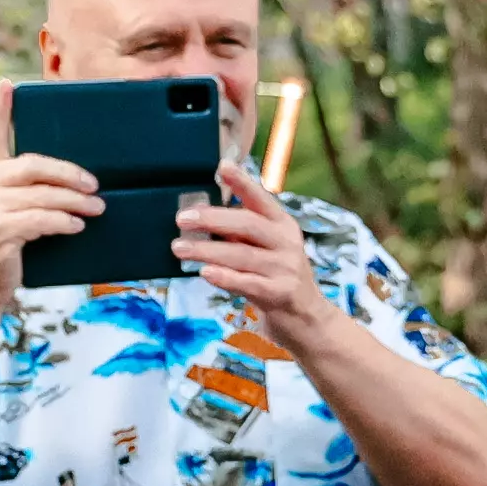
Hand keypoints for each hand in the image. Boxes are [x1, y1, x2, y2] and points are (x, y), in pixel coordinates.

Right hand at [0, 85, 99, 320]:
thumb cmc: (4, 250)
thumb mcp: (10, 215)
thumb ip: (28, 194)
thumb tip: (76, 183)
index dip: (1, 110)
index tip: (8, 84)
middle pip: (34, 165)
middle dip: (70, 174)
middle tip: (95, 184)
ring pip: (43, 195)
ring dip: (75, 202)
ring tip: (97, 208)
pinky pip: (41, 218)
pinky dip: (64, 221)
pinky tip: (77, 226)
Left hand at [173, 160, 332, 350]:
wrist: (307, 319)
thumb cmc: (277, 277)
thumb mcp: (266, 248)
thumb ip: (241, 233)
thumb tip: (201, 217)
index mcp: (282, 224)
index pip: (260, 198)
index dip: (241, 182)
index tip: (221, 166)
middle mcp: (287, 242)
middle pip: (248, 224)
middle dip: (213, 219)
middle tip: (182, 218)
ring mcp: (286, 269)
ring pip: (242, 255)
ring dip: (207, 251)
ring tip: (180, 248)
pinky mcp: (281, 294)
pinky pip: (248, 283)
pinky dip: (225, 277)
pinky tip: (205, 273)